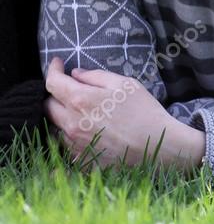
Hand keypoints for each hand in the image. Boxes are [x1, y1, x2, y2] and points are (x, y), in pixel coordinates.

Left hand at [44, 58, 204, 170]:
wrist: (157, 147)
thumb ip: (95, 76)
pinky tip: (88, 130)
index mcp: (80, 100)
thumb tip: (76, 74)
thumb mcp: (124, 84)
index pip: (52, 83)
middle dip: (55, 93)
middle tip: (70, 87)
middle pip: (48, 106)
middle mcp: (71, 123)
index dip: (53, 70)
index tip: (58, 64)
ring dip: (62, 115)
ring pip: (55, 126)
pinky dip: (71, 133)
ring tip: (80, 110)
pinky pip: (66, 144)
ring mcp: (74, 144)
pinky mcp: (81, 160)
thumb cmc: (144, 111)